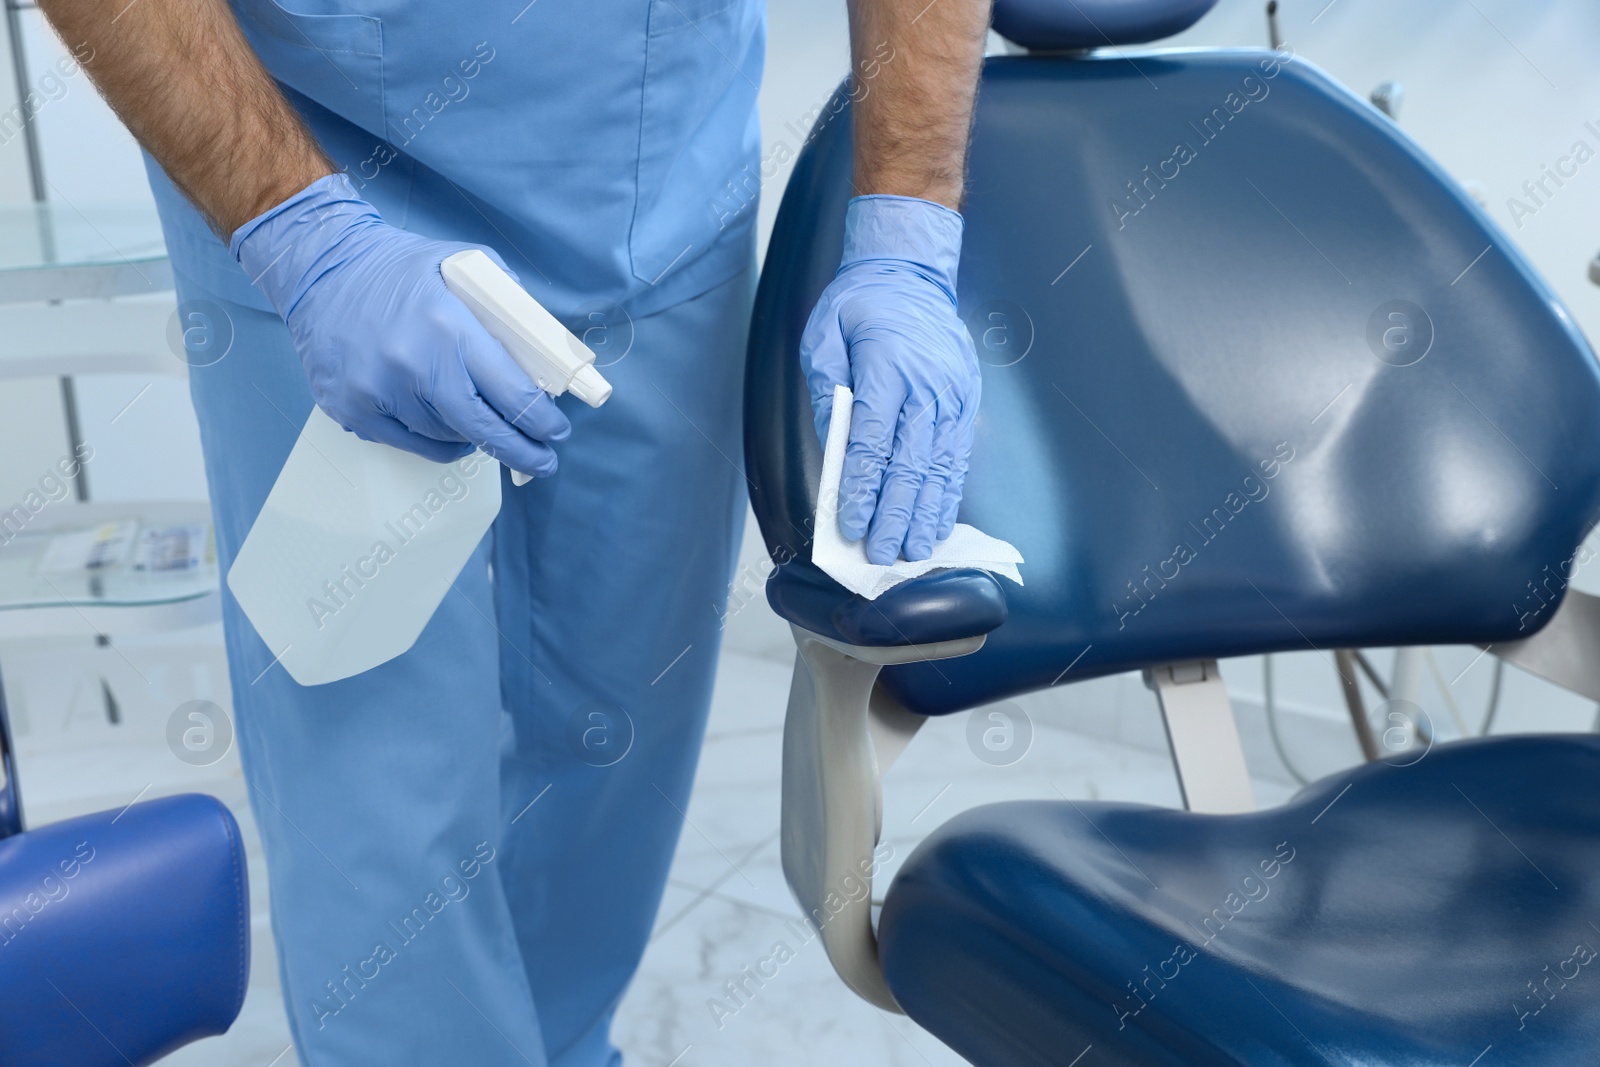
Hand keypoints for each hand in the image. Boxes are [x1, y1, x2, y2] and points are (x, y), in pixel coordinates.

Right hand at [231, 174, 570, 474]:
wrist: (319, 269)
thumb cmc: (398, 268)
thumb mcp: (464, 265)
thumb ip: (510, 305)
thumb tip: (547, 353)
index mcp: (448, 327)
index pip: (512, 393)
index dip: (542, 421)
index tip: (557, 432)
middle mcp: (412, 366)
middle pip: (483, 430)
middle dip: (521, 450)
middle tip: (542, 460)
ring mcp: (378, 393)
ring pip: (448, 439)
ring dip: (474, 437)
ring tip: (485, 424)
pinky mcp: (352, 411)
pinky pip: (412, 444)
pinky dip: (438, 441)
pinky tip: (449, 427)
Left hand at [799, 194, 980, 564]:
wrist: (910, 271)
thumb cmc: (860, 304)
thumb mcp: (824, 337)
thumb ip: (829, 392)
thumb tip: (834, 450)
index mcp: (886, 367)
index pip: (871, 440)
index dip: (861, 487)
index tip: (849, 524)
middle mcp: (926, 385)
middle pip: (909, 462)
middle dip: (894, 513)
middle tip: (880, 554)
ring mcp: (952, 394)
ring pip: (939, 465)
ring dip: (925, 513)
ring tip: (913, 551)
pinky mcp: (966, 401)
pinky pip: (957, 455)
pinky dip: (947, 492)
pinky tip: (938, 521)